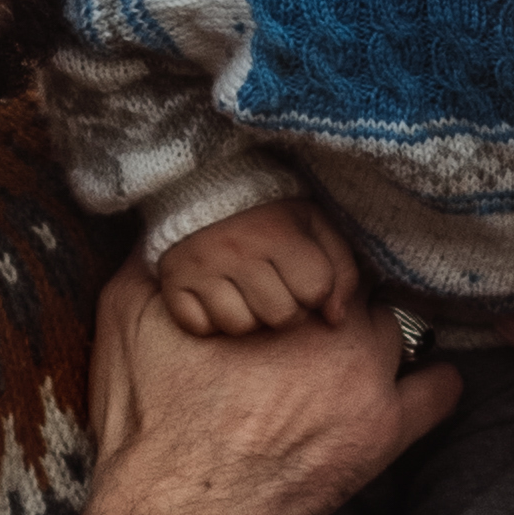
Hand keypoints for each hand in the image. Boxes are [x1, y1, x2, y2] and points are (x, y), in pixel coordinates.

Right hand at [76, 254, 448, 514]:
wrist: (177, 511)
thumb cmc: (152, 418)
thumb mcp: (128, 312)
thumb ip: (152, 255)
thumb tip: (164, 224)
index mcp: (284, 293)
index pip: (317, 247)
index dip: (300, 264)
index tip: (287, 284)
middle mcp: (337, 329)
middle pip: (358, 289)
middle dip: (338, 300)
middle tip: (312, 324)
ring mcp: (369, 384)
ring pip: (398, 331)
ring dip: (378, 338)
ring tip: (350, 355)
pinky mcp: (384, 436)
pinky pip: (439, 390)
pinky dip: (434, 380)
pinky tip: (423, 378)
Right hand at [151, 195, 364, 339]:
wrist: (203, 187)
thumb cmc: (271, 214)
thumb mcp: (314, 225)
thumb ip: (340, 269)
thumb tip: (336, 319)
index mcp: (278, 233)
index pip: (315, 291)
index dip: (314, 289)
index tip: (301, 274)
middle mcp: (238, 251)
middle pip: (280, 317)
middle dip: (284, 307)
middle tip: (273, 284)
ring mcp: (201, 268)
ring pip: (239, 326)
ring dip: (247, 316)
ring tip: (245, 290)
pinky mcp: (173, 282)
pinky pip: (199, 327)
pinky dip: (208, 320)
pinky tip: (215, 296)